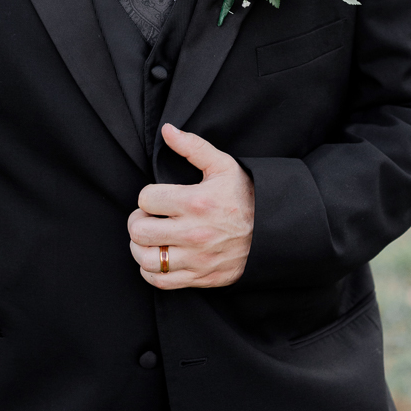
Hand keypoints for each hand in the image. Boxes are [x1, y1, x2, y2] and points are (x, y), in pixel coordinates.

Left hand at [127, 124, 253, 288]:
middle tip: (147, 217)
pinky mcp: (200, 277)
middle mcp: (193, 233)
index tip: (156, 199)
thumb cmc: (246, 196)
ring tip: (151, 237)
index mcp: (196, 202)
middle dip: (138, 221)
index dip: (147, 197)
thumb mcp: (223, 165)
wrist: (273, 232)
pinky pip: (160, 280)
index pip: (146, 199)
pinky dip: (151, 270)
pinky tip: (159, 256)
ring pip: (146, 259)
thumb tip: (167, 130)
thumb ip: (193, 146)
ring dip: (140, 247)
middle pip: (140, 230)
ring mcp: (196, 258)